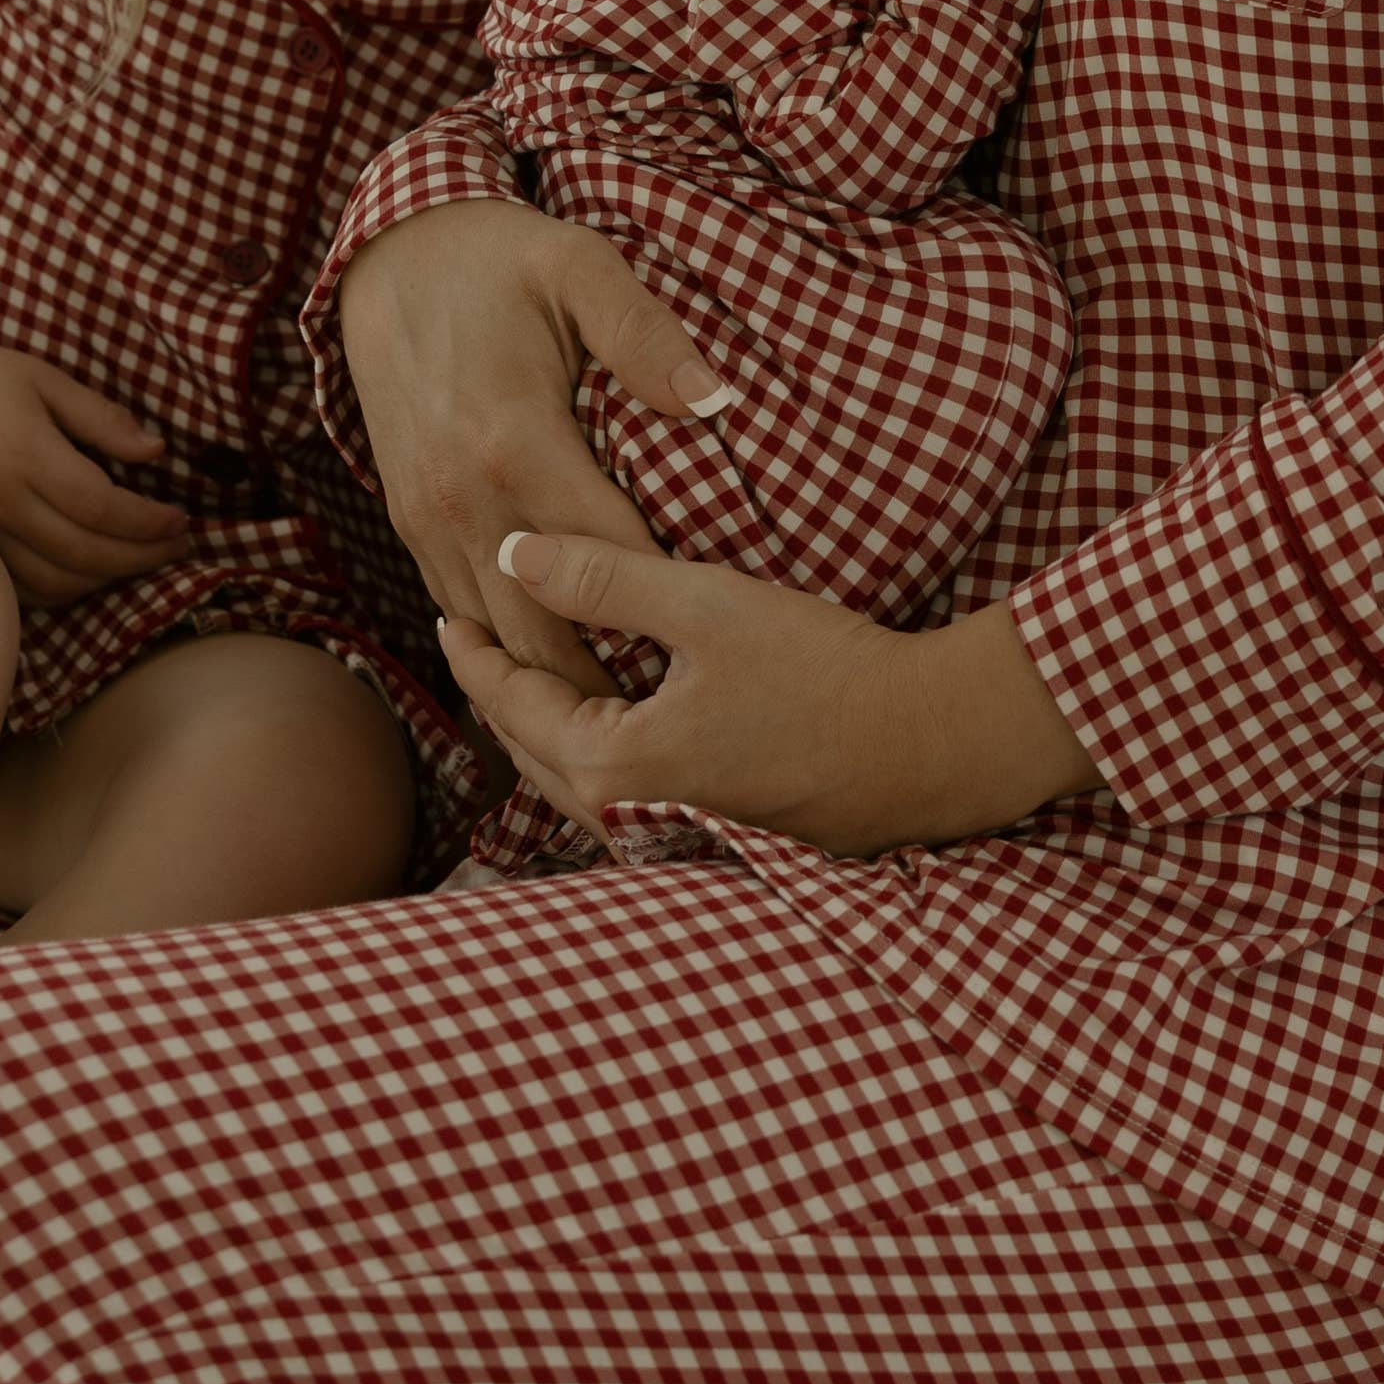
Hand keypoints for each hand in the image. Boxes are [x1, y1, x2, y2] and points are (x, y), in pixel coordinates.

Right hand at [0, 309, 191, 604]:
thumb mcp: (47, 380)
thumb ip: (101, 418)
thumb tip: (155, 452)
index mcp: (26, 455)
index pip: (101, 507)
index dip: (148, 523)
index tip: (181, 520)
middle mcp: (3, 501)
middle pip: (85, 553)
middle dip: (141, 558)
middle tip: (177, 545)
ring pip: (56, 581)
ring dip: (108, 579)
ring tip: (143, 558)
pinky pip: (24, 588)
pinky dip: (67, 589)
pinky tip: (93, 570)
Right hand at [335, 199, 720, 674]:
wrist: (388, 257)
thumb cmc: (498, 257)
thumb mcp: (579, 263)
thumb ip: (645, 332)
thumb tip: (713, 399)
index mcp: (515, 439)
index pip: (606, 559)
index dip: (662, 610)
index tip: (719, 646)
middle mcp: (463, 496)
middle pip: (543, 632)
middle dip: (610, 682)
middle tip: (684, 718)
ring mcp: (427, 517)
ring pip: (494, 639)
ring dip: (554, 680)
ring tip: (628, 720)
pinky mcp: (408, 521)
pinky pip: (458, 610)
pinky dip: (505, 648)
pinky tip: (556, 669)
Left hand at [440, 528, 1103, 854]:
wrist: (933, 745)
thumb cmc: (823, 673)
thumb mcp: (705, 605)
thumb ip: (602, 579)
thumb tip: (512, 552)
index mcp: (611, 766)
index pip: (510, 702)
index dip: (474, 649)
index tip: (450, 604)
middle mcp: (629, 816)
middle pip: (531, 748)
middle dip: (497, 690)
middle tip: (471, 632)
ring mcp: (673, 832)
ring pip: (574, 775)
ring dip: (542, 721)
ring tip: (527, 666)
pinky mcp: (711, 829)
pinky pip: (619, 788)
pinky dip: (590, 744)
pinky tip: (606, 710)